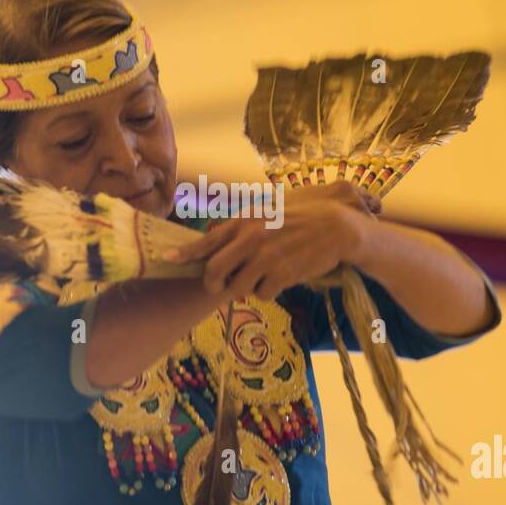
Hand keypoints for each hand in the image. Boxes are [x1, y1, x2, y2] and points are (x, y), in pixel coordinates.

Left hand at [164, 180, 381, 300]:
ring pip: (237, 288)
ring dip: (245, 289)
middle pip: (214, 271)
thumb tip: (219, 235)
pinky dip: (267, 292)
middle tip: (218, 287)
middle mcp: (249, 238)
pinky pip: (262, 294)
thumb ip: (245, 224)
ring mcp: (264, 257)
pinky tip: (280, 280)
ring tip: (261, 279)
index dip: (185, 253)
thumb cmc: (304, 217)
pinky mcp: (280, 274)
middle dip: (213, 284)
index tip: (168, 259)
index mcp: (245, 220)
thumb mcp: (269, 210)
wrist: (337, 227)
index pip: (207, 240)